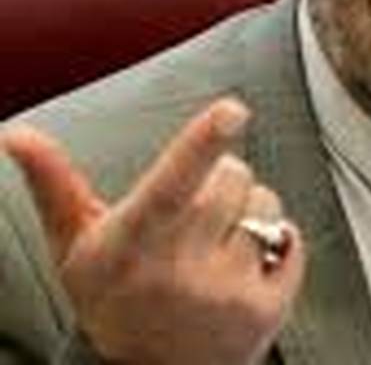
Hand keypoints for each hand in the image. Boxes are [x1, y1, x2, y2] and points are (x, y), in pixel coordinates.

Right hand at [1, 98, 305, 364]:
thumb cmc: (113, 297)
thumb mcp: (76, 247)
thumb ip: (55, 184)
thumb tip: (18, 134)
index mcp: (131, 247)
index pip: (172, 185)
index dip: (202, 143)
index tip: (232, 109)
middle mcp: (180, 273)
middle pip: (233, 177)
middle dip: (220, 179)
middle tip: (193, 215)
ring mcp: (226, 295)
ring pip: (265, 204)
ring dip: (249, 210)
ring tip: (216, 245)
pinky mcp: (267, 312)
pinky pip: (291, 239)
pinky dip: (277, 242)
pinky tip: (243, 267)